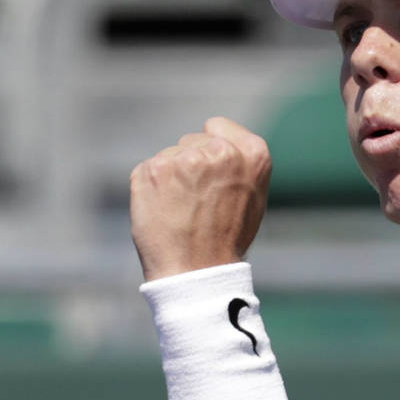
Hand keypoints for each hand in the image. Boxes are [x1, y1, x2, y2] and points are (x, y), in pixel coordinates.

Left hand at [130, 117, 271, 280]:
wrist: (197, 273)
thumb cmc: (226, 240)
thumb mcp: (252, 197)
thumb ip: (238, 164)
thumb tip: (215, 142)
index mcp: (252, 153)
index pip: (217, 126)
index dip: (211, 149)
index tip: (211, 176)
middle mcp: (220, 150)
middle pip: (191, 141)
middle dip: (190, 166)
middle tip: (196, 204)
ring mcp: (185, 157)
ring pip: (169, 157)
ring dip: (169, 178)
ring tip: (181, 212)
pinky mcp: (154, 169)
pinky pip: (147, 170)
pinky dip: (149, 189)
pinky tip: (162, 213)